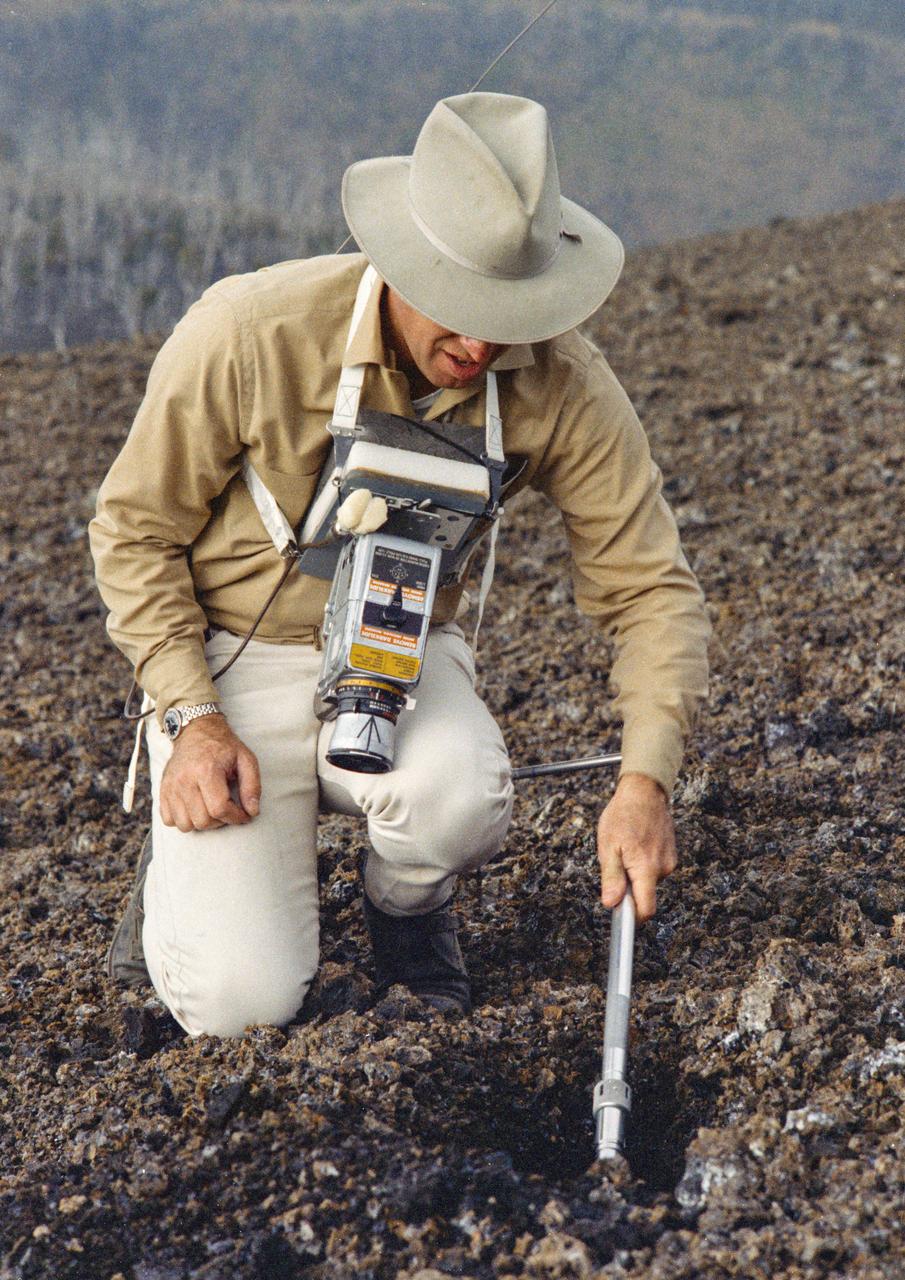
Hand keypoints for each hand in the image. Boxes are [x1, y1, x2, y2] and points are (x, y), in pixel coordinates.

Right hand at [159, 714, 260, 831]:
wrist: (196, 732)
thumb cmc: (223, 747)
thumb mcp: (246, 759)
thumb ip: (252, 786)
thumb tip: (252, 811)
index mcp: (206, 770)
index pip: (219, 808)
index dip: (236, 817)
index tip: (244, 814)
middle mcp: (184, 779)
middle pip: (202, 821)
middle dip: (220, 821)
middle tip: (228, 809)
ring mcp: (171, 786)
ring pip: (185, 825)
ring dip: (202, 823)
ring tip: (211, 808)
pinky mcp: (163, 790)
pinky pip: (169, 820)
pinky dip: (183, 820)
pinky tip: (195, 808)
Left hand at [597, 772, 675, 921]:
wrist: (645, 791)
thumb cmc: (623, 815)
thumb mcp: (608, 846)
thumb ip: (611, 877)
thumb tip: (612, 903)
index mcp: (646, 868)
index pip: (646, 909)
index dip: (634, 919)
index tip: (622, 920)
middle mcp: (663, 868)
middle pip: (645, 895)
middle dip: (629, 888)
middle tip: (616, 864)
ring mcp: (670, 861)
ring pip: (649, 880)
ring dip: (636, 873)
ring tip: (626, 848)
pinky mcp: (671, 855)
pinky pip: (654, 869)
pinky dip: (643, 863)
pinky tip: (636, 844)